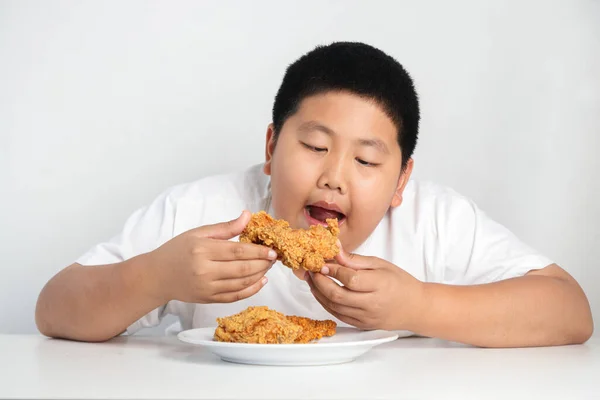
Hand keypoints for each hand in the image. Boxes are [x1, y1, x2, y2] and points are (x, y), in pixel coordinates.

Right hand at [148, 210, 277, 303]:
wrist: (157, 276)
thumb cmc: (177, 250)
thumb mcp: (198, 233)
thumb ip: (225, 227)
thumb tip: (247, 216)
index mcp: (203, 250)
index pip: (237, 251)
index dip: (258, 252)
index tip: (272, 250)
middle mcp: (205, 271)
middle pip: (242, 269)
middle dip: (262, 263)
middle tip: (273, 257)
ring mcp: (207, 288)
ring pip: (241, 284)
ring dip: (259, 275)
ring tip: (268, 266)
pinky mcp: (208, 299)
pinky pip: (235, 296)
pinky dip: (251, 290)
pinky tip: (260, 281)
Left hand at [306, 244, 423, 330]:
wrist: (415, 308)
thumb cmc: (400, 282)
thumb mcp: (381, 264)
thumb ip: (355, 260)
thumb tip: (335, 250)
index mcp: (380, 285)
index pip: (350, 279)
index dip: (332, 270)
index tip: (322, 262)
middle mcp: (372, 304)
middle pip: (338, 295)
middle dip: (319, 282)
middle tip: (311, 271)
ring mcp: (366, 317)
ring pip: (335, 307)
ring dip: (318, 293)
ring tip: (312, 280)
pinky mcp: (362, 325)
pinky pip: (338, 315)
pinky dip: (326, 304)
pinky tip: (321, 293)